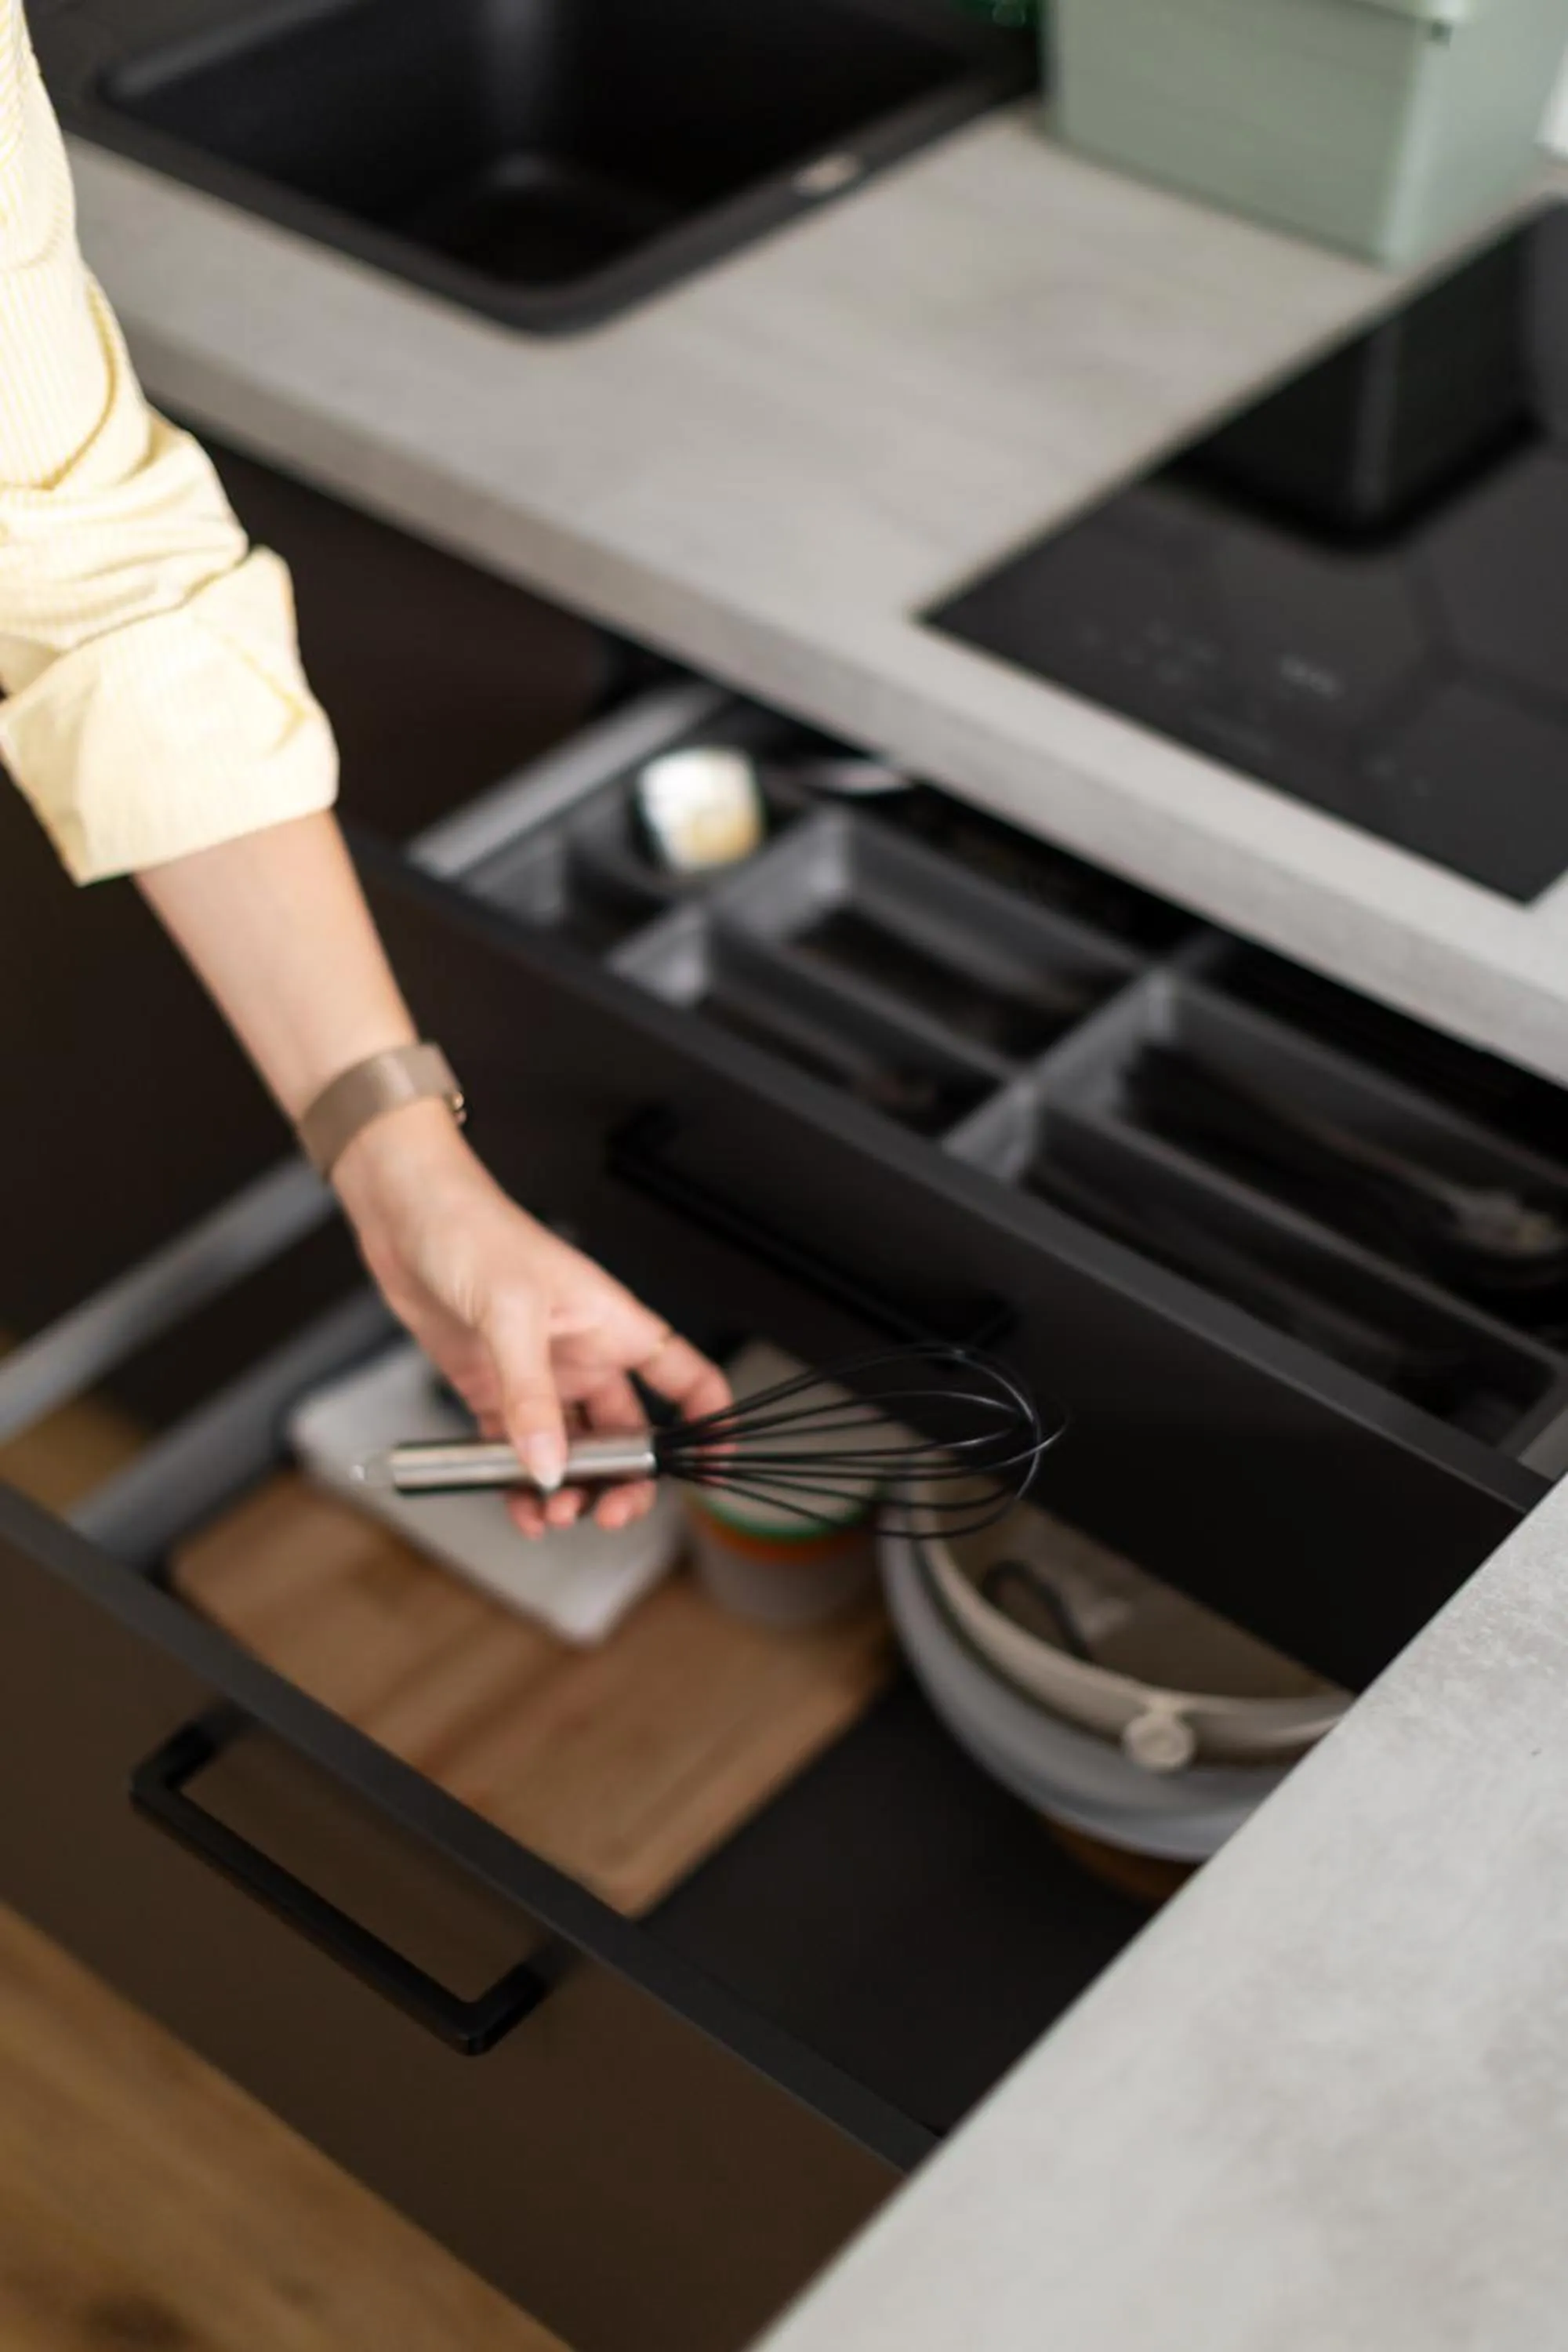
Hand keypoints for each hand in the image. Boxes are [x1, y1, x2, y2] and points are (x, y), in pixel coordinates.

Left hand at [333, 1100, 728, 1537]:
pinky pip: (517, 1453)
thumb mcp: (510, 1311)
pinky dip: (519, 1486)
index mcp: (614, 1326)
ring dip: (570, 1491)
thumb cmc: (473, 1232)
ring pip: (573, 1453)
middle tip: (605, 1514)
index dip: (711, 1424)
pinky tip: (518, 1508)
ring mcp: (539, 1379)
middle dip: (625, 1482)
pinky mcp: (492, 1392)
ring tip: (552, 1515)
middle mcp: (584, 1357)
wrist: (404, 1217)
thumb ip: (531, 1396)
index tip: (713, 1472)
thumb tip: (550, 1467)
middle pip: (629, 1436)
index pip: (687, 1379)